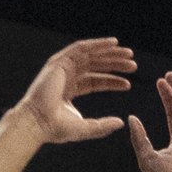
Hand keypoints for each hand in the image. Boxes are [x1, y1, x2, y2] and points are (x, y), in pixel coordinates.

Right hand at [18, 35, 134, 149]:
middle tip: (133, 66)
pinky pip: (82, 48)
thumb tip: (121, 122)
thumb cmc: (56, 128)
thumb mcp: (86, 127)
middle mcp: (65, 77)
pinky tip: (113, 43)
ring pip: (90, 55)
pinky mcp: (59, 61)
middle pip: (95, 66)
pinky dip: (98, 44)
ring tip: (129, 54)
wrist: (38, 123)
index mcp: (69, 91)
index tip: (128, 84)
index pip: (95, 81)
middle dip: (115, 64)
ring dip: (110, 52)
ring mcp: (61, 68)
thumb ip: (103, 125)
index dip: (112, 81)